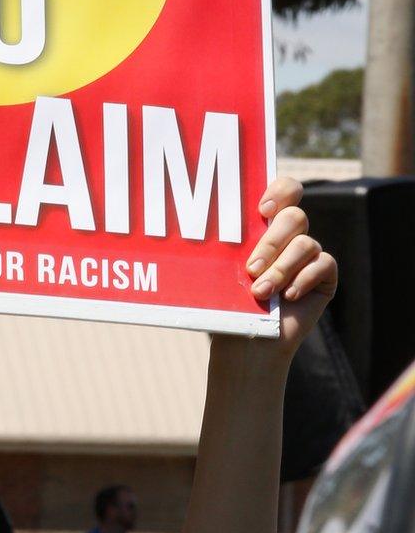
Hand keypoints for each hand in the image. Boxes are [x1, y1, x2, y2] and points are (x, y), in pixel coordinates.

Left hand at [237, 176, 337, 360]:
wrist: (247, 343)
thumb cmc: (230, 306)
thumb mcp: (224, 272)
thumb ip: (227, 247)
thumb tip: (207, 230)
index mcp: (266, 225)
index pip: (284, 190)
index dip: (280, 190)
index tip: (262, 208)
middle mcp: (290, 235)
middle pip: (295, 215)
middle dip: (272, 241)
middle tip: (251, 268)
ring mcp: (309, 254)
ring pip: (305, 242)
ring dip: (280, 269)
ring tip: (260, 293)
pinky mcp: (324, 275)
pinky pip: (323, 263)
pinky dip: (303, 279)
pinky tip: (288, 297)